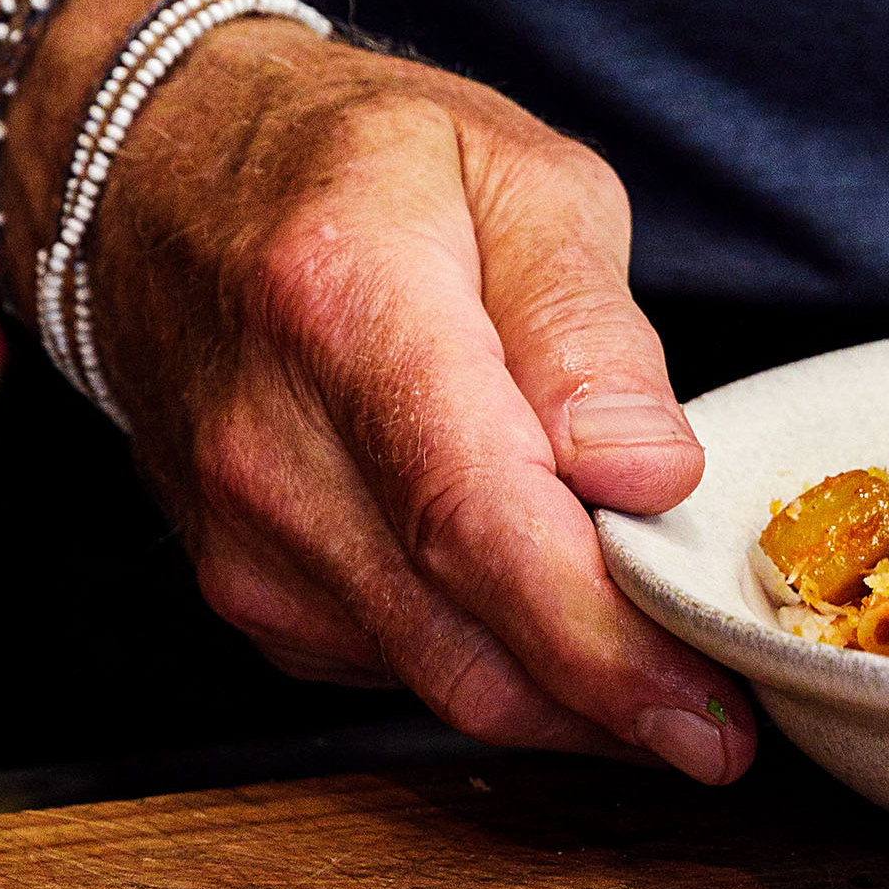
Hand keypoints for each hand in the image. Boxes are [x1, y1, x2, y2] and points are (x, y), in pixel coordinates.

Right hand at [38, 10, 755, 779]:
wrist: (162, 176)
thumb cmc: (358, 163)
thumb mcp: (519, 175)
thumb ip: (589, 328)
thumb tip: (649, 473)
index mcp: (343, 308)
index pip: (477, 522)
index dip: (602, 642)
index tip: (711, 708)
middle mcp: (267, 445)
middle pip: (461, 637)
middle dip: (612, 706)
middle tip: (725, 724)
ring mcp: (239, 534)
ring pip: (438, 678)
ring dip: (562, 695)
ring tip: (662, 659)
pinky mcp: (245, 590)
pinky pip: (399, 668)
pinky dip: (494, 663)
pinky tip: (550, 613)